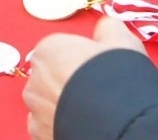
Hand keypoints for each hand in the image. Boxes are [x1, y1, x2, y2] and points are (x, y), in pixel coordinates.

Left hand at [22, 15, 146, 139]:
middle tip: (96, 89)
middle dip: (68, 81)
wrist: (118, 125)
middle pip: (51, 76)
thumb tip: (106, 27)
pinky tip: (82, 123)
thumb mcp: (122, 42)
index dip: (81, 58)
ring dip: (63, 105)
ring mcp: (35, 110)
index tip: (96, 66)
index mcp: (48, 49)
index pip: (60, 48)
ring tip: (91, 109)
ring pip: (48, 103)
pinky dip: (61, 124)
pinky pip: (48, 126)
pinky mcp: (40, 135)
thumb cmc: (117, 79)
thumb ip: (109, 28)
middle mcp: (35, 79)